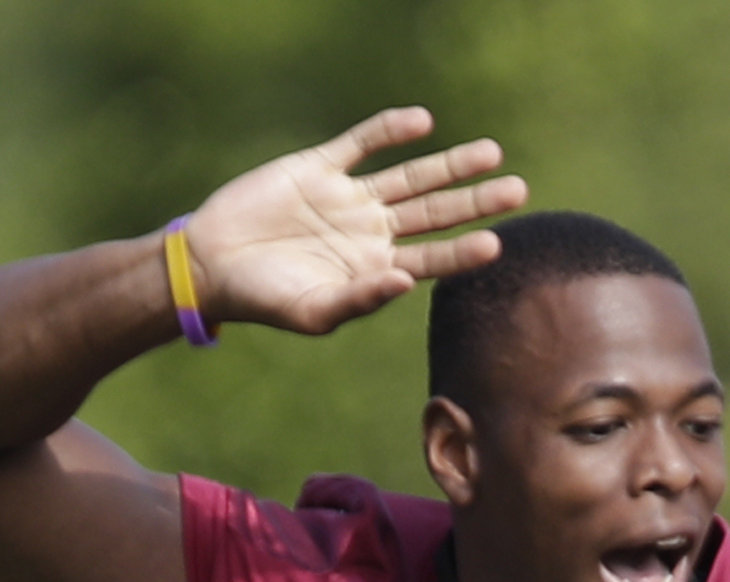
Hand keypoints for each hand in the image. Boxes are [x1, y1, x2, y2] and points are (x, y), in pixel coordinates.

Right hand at [183, 108, 525, 338]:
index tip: (495, 242)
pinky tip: (421, 122)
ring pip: (411, 176)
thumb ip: (362, 298)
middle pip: (435, 213)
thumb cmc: (263, 299)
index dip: (463, 251)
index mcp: (375, 270)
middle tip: (517, 190)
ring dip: (449, 164)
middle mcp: (370, 232)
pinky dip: (390, 131)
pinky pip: (362, 143)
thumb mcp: (314, 310)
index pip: (432, 260)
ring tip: (490, 153)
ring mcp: (349, 197)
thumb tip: (408, 281)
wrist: (212, 262)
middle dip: (475, 201)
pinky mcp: (321, 167)